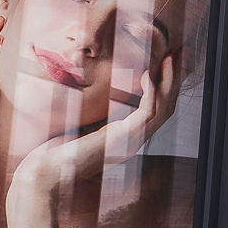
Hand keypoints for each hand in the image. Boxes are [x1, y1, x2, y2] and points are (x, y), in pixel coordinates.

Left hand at [6, 54, 180, 227]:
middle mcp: (134, 139)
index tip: (167, 61)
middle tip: (180, 53)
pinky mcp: (124, 138)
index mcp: (127, 136)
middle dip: (175, 79)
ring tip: (171, 58)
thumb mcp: (79, 126)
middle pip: (167, 107)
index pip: (157, 109)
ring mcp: (131, 140)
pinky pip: (148, 113)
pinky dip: (151, 93)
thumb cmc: (56, 153)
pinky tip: (147, 76)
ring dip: (169, 81)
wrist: (46, 173)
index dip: (165, 85)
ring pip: (164, 109)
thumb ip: (93, 114)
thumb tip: (91, 94)